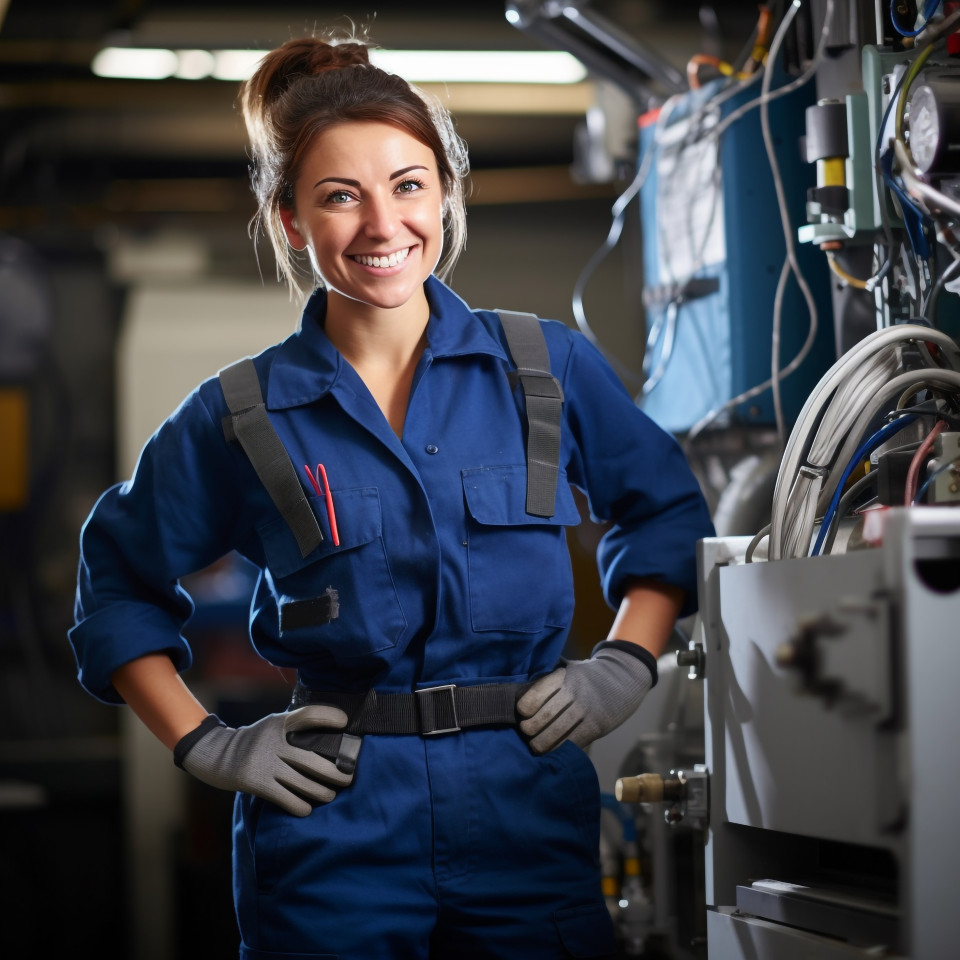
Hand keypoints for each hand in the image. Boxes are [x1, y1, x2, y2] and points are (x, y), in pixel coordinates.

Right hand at [176, 706, 353, 815]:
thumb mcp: (273, 725)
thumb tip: (334, 733)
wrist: (216, 755)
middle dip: (337, 773)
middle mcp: (274, 741)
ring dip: (323, 793)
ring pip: (303, 783)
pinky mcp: (256, 782)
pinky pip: (286, 799)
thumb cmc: (256, 741)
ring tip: (331, 795)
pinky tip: (307, 808)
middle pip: (313, 759)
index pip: (309, 715)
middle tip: (350, 778)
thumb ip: (296, 727)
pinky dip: (301, 806)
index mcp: (280, 723)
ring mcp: (265, 762)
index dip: (329, 717)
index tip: (345, 723)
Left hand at [517, 644, 653, 753]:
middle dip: (529, 729)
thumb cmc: (588, 675)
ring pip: (555, 733)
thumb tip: (521, 689)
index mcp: (563, 676)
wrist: (623, 677)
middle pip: (543, 717)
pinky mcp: (596, 726)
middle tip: (526, 732)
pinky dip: (559, 749)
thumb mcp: (569, 668)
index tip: (522, 714)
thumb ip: (549, 678)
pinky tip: (552, 750)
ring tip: (535, 745)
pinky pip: (572, 742)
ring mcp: (586, 710)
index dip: (524, 708)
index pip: (536, 694)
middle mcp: (574, 692)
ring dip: (540, 743)